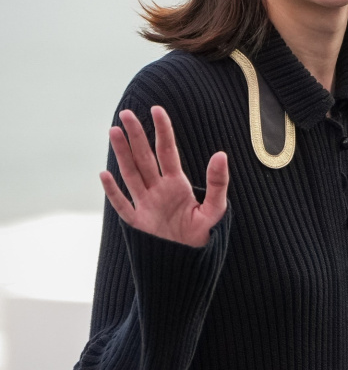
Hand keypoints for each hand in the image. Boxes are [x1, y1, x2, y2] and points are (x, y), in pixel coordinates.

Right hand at [100, 105, 228, 247]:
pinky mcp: (138, 223)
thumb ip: (218, 183)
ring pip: (131, 174)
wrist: (190, 261)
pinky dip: (113, 192)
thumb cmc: (204, 233)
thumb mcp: (216, 208)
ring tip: (114, 131)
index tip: (157, 109)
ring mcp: (146, 204)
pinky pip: (122, 205)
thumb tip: (221, 154)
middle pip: (144, 157)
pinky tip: (104, 174)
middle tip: (126, 113)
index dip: (163, 130)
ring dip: (122, 154)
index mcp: (177, 184)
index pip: (167, 151)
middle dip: (136, 135)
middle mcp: (159, 190)